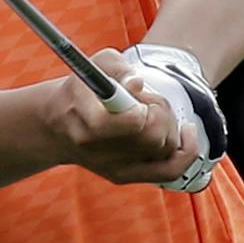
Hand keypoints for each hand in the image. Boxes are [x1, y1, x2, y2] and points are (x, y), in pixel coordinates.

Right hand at [35, 49, 201, 187]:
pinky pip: (168, 171)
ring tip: (152, 111)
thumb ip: (118, 68)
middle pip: (154, 137)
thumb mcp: (94, 66)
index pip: (132, 123)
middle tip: (148, 99)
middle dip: (161, 112)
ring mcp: (113, 168)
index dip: (145, 107)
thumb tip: (137, 84)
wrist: (57, 124)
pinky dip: (186, 152)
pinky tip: (186, 133)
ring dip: (169, 126)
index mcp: (88, 122)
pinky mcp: (125, 176)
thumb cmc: (81, 90)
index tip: (139, 93)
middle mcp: (100, 152)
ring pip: (165, 150)